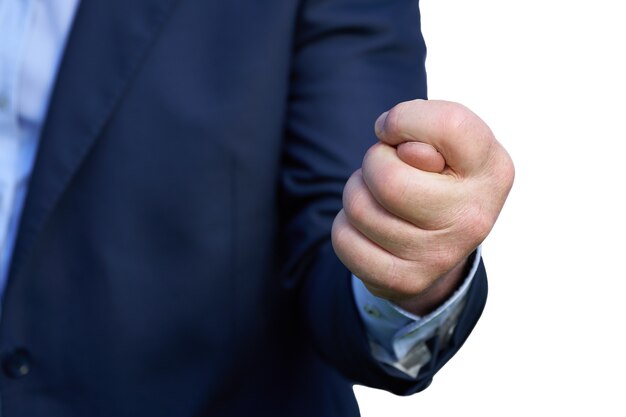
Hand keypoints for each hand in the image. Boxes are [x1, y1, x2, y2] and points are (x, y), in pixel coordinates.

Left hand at [332, 99, 513, 314]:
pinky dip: (345, 226)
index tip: (399, 134)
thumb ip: (427, 125)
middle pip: (387, 179)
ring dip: (357, 192)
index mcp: (491, 169)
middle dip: (373, 162)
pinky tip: (370, 226)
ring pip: (358, 208)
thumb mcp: (445, 141)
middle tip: (385, 169)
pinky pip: (344, 240)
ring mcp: (441, 256)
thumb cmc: (438, 175)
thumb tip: (402, 149)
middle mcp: (473, 217)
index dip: (407, 119)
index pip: (449, 125)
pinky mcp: (406, 282)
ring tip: (379, 197)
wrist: (441, 242)